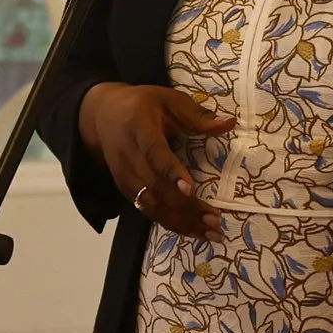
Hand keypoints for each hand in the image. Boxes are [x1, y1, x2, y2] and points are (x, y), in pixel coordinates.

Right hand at [78, 83, 232, 237]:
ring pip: (152, 205)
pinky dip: (171, 223)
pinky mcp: (125, 190)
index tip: (190, 188)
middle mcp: (129, 157)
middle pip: (156, 187)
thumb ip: (197, 115)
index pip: (155, 153)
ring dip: (181, 221)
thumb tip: (230, 123)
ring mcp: (125, 176)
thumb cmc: (142, 105)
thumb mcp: (169, 100)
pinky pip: (148, 211)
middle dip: (186, 207)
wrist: (102, 116)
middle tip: (215, 221)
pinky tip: (193, 232)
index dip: (171, 172)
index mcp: (140, 129)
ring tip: (210, 233)